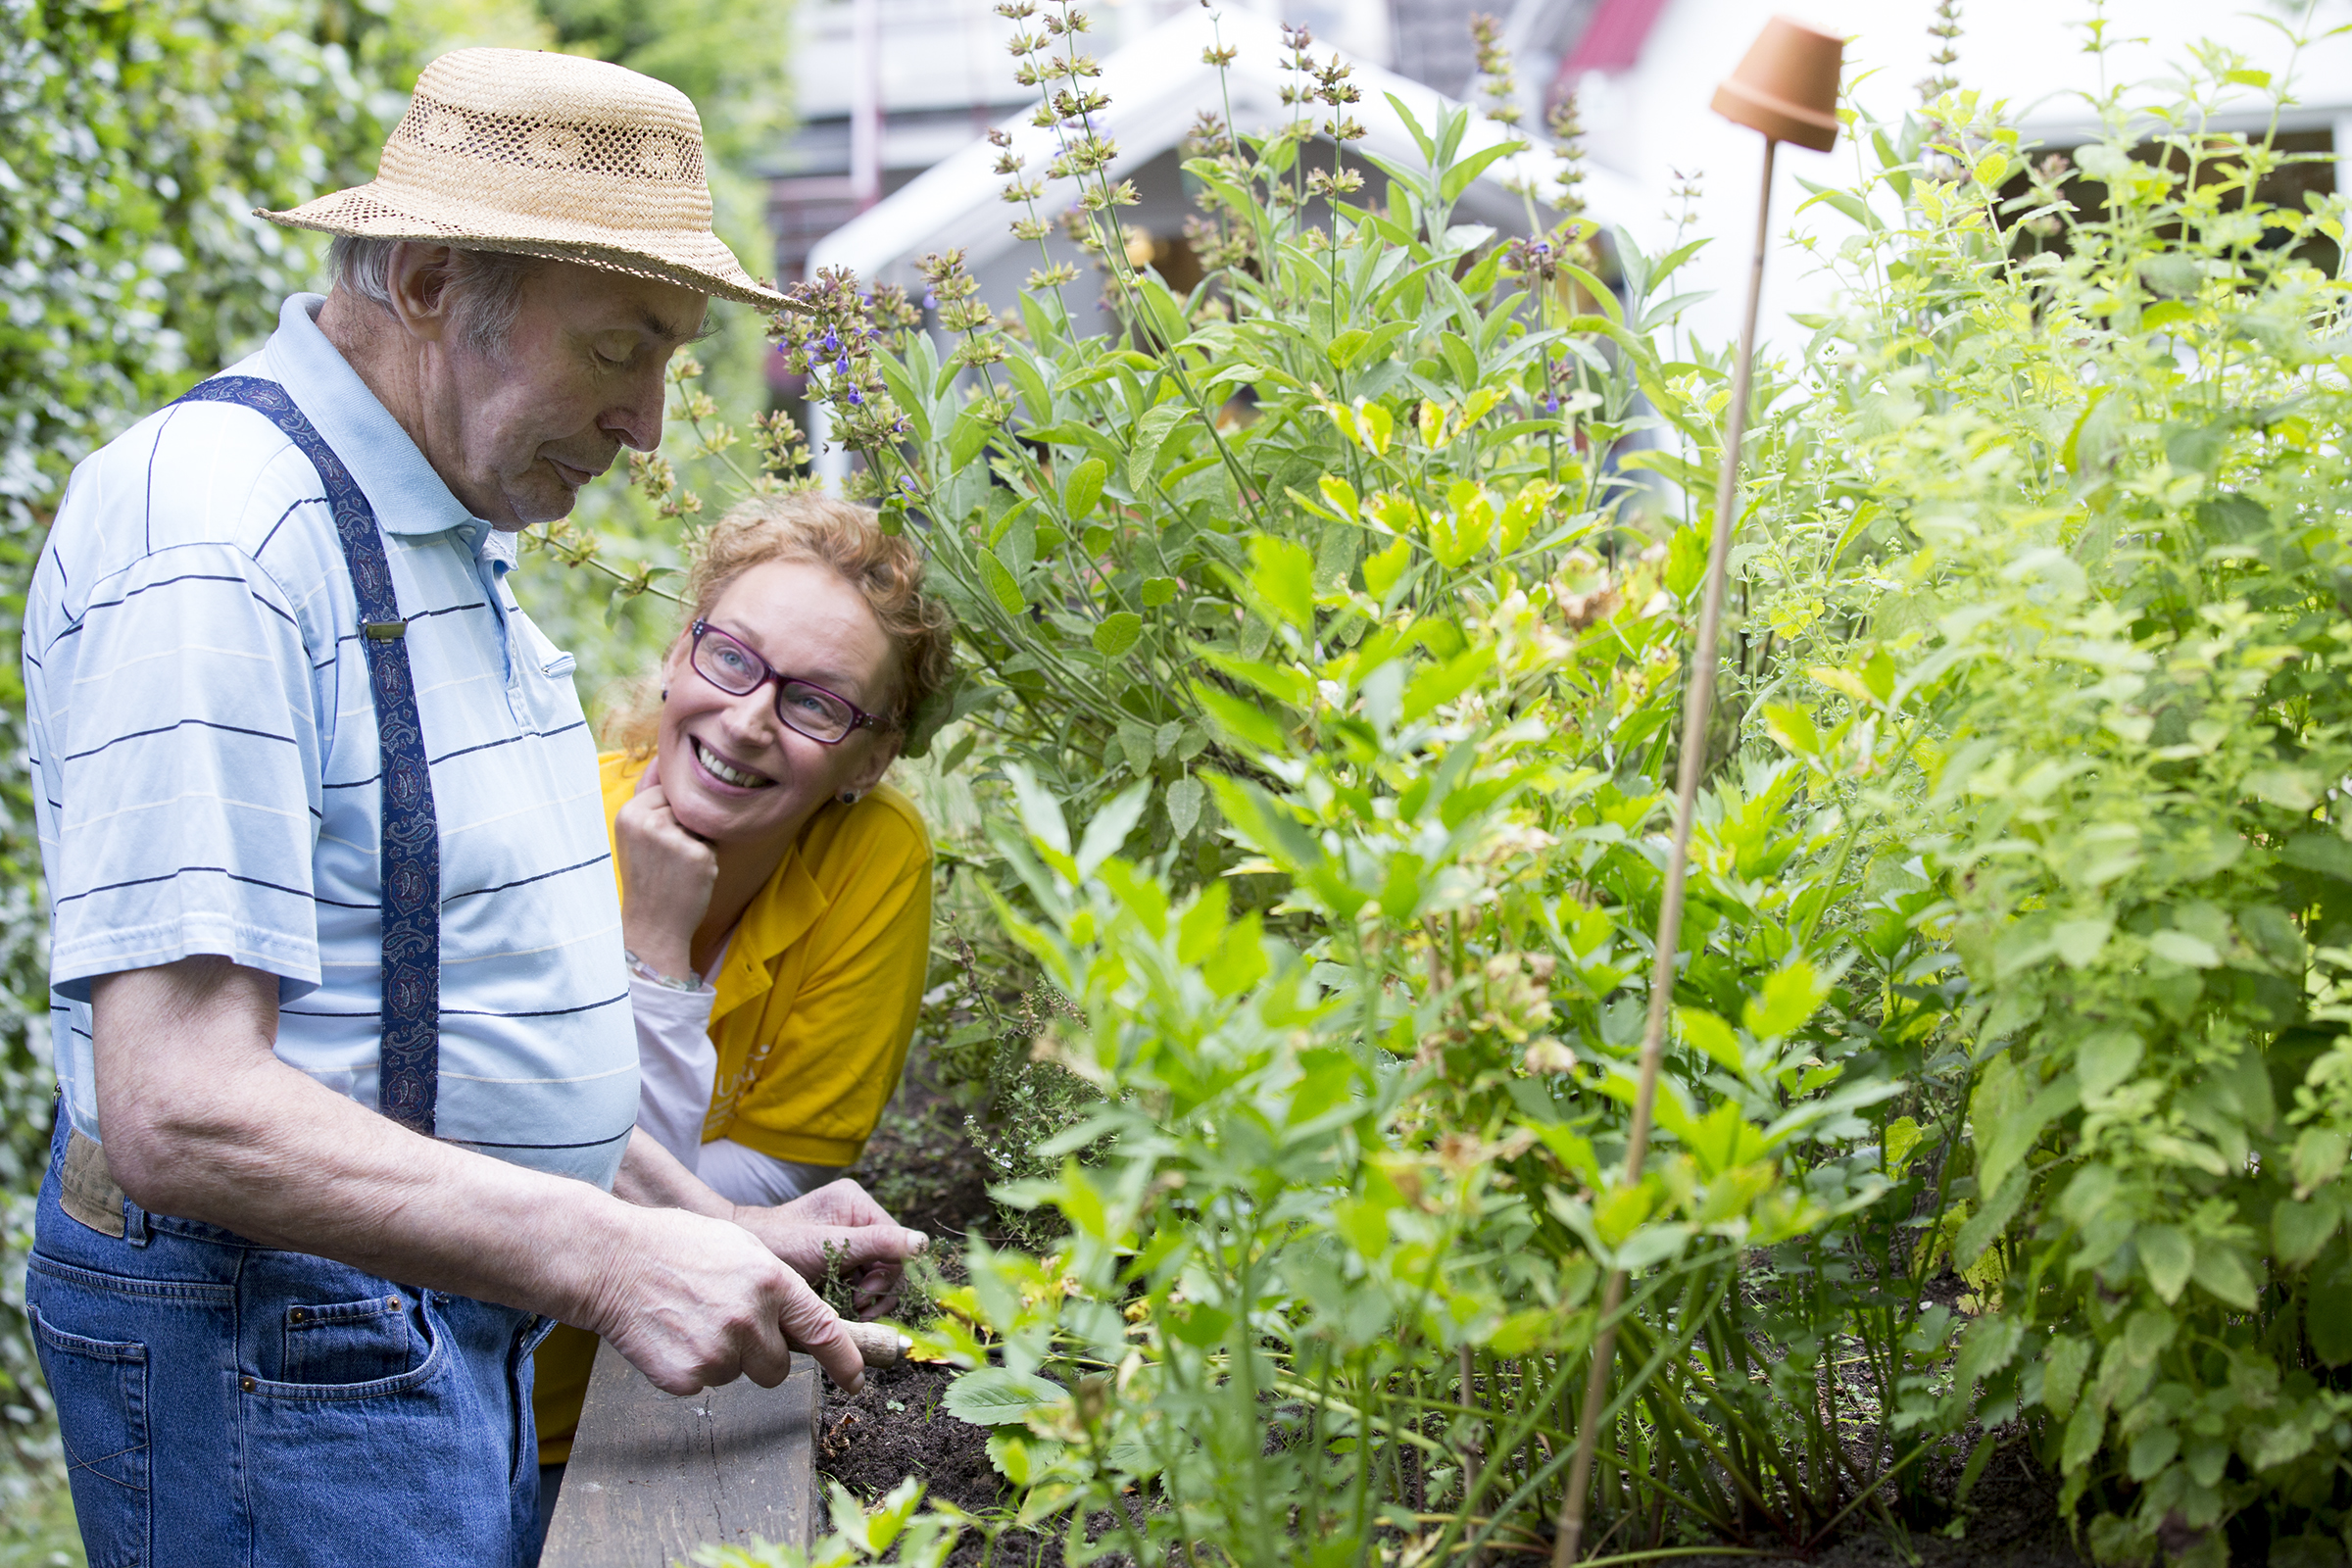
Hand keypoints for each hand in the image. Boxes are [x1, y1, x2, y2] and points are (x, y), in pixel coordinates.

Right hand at [584, 1203, 865, 1394]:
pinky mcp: (685, 1377)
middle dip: (761, 1355)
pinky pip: (703, 1384)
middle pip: (778, 1367)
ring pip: (738, 1375)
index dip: (846, 1360)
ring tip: (691, 1319)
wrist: (611, 1259)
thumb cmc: (676, 1246)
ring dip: (722, 1357)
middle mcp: (750, 1320)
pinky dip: (690, 1367)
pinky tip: (671, 1335)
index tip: (857, 1380)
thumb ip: (777, 1285)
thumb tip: (802, 1319)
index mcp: (771, 1281)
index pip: (823, 1330)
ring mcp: (717, 1351)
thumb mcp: (742, 1247)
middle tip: (728, 1325)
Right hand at [616, 778, 717, 979]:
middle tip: (667, 860)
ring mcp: (673, 838)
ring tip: (676, 868)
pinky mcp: (697, 854)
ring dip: (698, 842)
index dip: (671, 817)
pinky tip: (689, 878)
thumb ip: (648, 797)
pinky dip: (707, 860)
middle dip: (685, 828)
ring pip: (702, 823)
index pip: (668, 791)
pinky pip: (714, 844)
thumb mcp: (636, 834)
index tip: (657, 845)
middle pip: (686, 806)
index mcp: (629, 812)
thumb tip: (661, 758)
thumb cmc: (648, 878)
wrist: (653, 926)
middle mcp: (647, 821)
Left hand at [734, 1180, 926, 1320]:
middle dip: (875, 1289)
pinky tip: (835, 1307)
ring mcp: (847, 1241)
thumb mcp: (827, 1246)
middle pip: (890, 1262)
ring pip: (876, 1277)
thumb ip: (875, 1243)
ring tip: (844, 1310)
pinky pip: (858, 1284)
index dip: (887, 1274)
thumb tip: (923, 1243)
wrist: (736, 1263)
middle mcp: (856, 1219)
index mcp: (857, 1204)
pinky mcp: (837, 1261)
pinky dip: (851, 1300)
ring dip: (863, 1299)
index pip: (896, 1242)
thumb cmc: (774, 1245)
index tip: (862, 1295)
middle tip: (854, 1307)